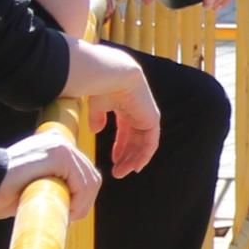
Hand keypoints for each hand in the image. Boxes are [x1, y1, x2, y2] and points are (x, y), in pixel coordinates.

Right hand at [0, 129, 100, 220]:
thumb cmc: (0, 192)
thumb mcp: (32, 187)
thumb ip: (52, 187)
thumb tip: (74, 204)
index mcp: (53, 147)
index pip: (83, 173)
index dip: (82, 197)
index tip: (69, 212)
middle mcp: (59, 142)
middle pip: (90, 176)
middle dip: (85, 201)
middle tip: (70, 216)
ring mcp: (60, 146)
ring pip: (90, 181)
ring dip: (82, 204)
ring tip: (66, 215)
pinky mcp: (58, 155)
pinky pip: (83, 183)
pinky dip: (80, 201)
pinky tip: (66, 210)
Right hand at [63, 43, 161, 176]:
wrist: (113, 75)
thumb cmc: (101, 86)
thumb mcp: (97, 105)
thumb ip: (97, 118)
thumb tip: (95, 130)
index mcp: (125, 108)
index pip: (126, 132)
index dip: (120, 147)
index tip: (113, 161)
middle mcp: (138, 113)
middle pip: (134, 140)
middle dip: (125, 157)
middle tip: (118, 173)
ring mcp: (146, 116)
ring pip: (142, 144)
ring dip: (133, 160)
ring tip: (122, 173)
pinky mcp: (152, 120)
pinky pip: (150, 143)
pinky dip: (144, 155)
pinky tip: (136, 166)